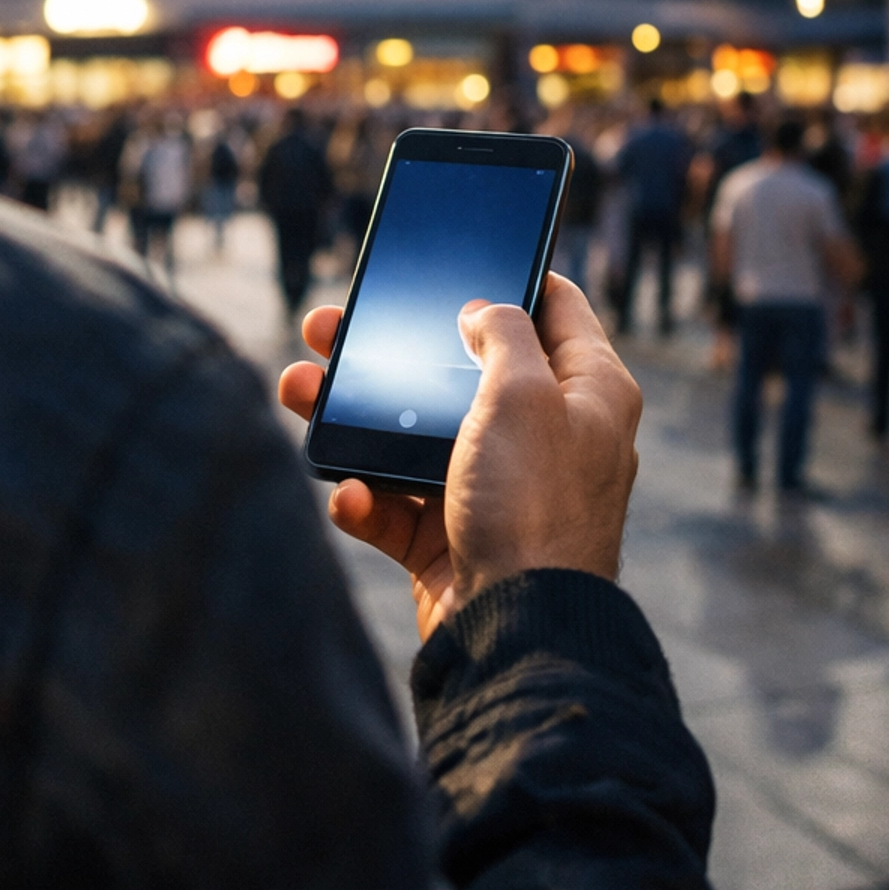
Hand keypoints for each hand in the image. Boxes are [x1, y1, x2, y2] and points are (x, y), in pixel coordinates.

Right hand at [279, 277, 641, 641]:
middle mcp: (549, 436)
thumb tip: (482, 309)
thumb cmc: (532, 506)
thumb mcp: (525, 392)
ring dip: (355, 414)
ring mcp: (499, 490)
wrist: (515, 635)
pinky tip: (349, 493)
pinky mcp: (455, 541)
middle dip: (395, 347)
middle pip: (463, 370)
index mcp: (589, 393)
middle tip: (335, 325)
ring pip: (416, 434)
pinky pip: (398, 505)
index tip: (459, 254)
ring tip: (299, 389)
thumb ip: (502, 331)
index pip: (557, 308)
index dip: (511, 273)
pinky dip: (366, 497)